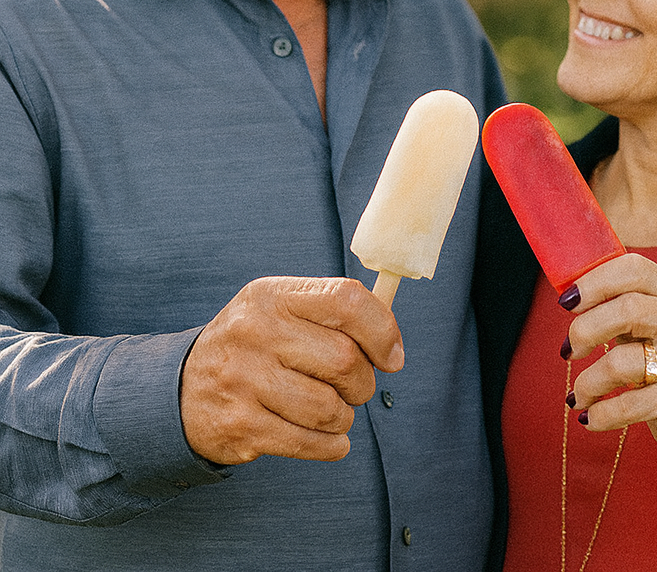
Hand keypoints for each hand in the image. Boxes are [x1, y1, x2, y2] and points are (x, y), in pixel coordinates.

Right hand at [180, 276, 403, 464]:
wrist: (180, 389)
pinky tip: (329, 438)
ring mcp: (244, 380)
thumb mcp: (282, 309)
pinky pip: (308, 442)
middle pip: (344, 359)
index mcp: (273, 295)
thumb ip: (334, 313)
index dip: (382, 330)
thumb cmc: (254, 345)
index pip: (346, 300)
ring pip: (329, 407)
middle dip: (363, 381)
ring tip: (334, 410)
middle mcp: (255, 332)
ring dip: (345, 416)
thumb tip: (392, 346)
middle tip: (354, 387)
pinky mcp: (240, 425)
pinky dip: (331, 445)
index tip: (392, 356)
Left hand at [564, 254, 656, 464]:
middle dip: (585, 329)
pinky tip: (590, 417)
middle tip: (569, 350)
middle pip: (629, 309)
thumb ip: (618, 304)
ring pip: (623, 362)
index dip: (595, 282)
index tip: (566, 302)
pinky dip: (601, 413)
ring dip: (589, 382)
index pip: (635, 270)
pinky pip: (631, 405)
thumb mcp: (649, 325)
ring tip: (579, 394)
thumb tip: (568, 295)